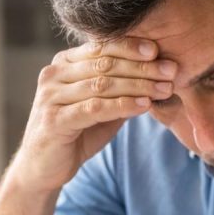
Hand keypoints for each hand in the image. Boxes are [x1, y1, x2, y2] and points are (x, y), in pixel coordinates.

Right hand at [11, 37, 176, 192]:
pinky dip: (122, 105)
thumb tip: (155, 75)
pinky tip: (144, 105)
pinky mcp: (55, 120)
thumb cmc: (75, 135)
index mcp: (63, 64)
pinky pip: (95, 108)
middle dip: (141, 66)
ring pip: (102, 84)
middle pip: (104, 63)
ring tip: (164, 88)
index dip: (131, 47)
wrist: (43, 168)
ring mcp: (51, 96)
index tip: (158, 51)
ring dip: (138, 85)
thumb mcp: (100, 108)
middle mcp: (53, 74)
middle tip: (170, 70)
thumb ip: (119, 90)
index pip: (101, 46)